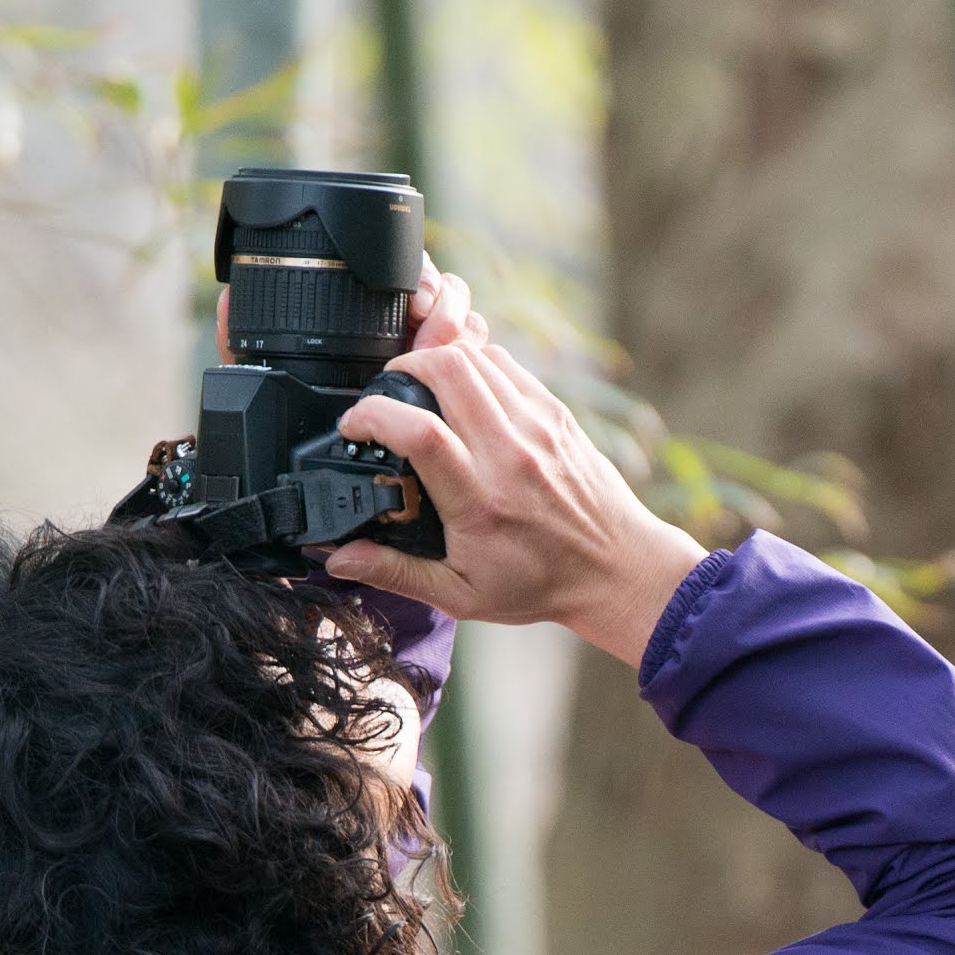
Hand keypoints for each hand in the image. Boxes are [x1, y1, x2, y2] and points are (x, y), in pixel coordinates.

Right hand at [321, 273, 708, 667]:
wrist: (616, 568)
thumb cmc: (540, 582)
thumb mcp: (460, 594)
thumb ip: (396, 572)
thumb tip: (339, 559)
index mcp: (480, 501)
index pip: (420, 433)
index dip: (374, 414)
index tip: (353, 424)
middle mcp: (509, 455)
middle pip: (447, 372)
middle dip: (400, 369)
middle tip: (384, 394)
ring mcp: (536, 427)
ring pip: (475, 359)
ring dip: (435, 361)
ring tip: (416, 387)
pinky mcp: (553, 413)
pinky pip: (505, 365)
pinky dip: (472, 364)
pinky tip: (459, 389)